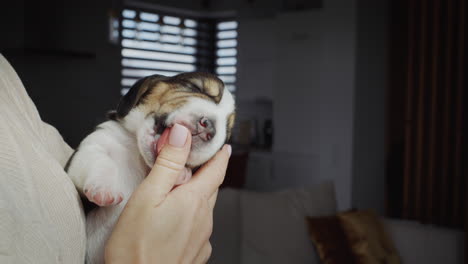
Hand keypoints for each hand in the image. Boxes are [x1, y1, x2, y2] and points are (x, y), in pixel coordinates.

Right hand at [104, 124, 230, 263]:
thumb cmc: (136, 246)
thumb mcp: (147, 196)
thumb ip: (168, 163)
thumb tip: (182, 133)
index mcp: (194, 200)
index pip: (217, 170)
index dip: (220, 154)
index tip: (222, 145)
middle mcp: (204, 219)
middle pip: (211, 188)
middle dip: (206, 173)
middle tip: (196, 161)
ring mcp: (202, 239)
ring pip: (204, 208)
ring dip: (197, 196)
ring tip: (180, 190)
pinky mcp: (196, 253)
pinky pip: (199, 228)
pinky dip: (192, 217)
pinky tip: (176, 220)